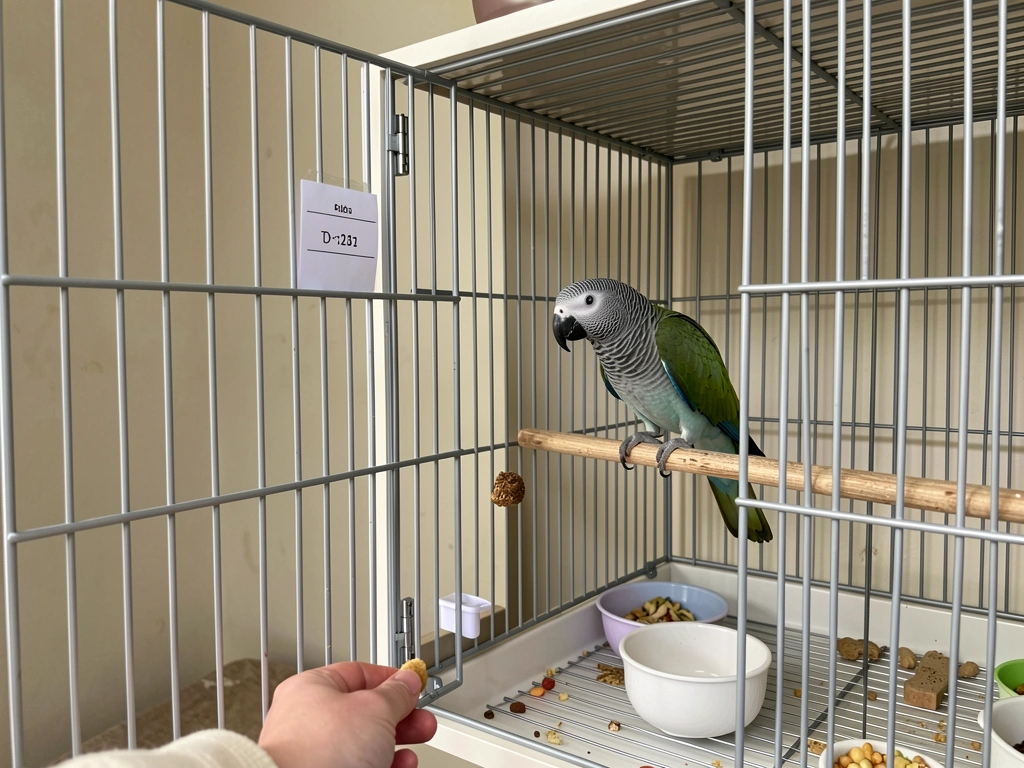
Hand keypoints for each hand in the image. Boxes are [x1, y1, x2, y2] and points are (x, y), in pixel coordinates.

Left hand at [258, 661, 436, 767]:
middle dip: (402, 715)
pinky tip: (401, 765)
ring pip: (364, 743)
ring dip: (397, 743)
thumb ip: (395, 693)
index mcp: (312, 689)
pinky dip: (385, 764)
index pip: (358, 674)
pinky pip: (360, 766)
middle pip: (366, 712)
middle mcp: (309, 721)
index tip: (413, 685)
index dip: (390, 678)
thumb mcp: (373, 709)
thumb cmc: (319, 752)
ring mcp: (314, 754)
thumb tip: (407, 681)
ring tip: (418, 742)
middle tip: (422, 718)